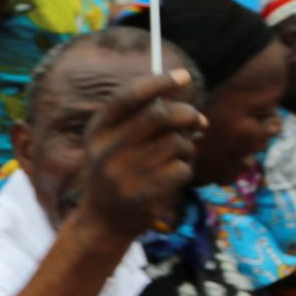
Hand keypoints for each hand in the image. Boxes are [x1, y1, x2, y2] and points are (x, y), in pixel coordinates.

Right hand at [77, 69, 203, 244]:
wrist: (103, 221)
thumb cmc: (117, 172)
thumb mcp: (112, 142)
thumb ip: (138, 119)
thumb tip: (186, 103)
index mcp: (96, 131)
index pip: (127, 97)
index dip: (158, 82)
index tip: (184, 75)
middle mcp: (105, 150)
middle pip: (159, 115)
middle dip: (187, 114)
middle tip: (199, 122)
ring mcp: (122, 174)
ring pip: (176, 142)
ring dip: (187, 147)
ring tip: (179, 156)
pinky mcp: (142, 194)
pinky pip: (181, 168)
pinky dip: (184, 169)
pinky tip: (172, 178)